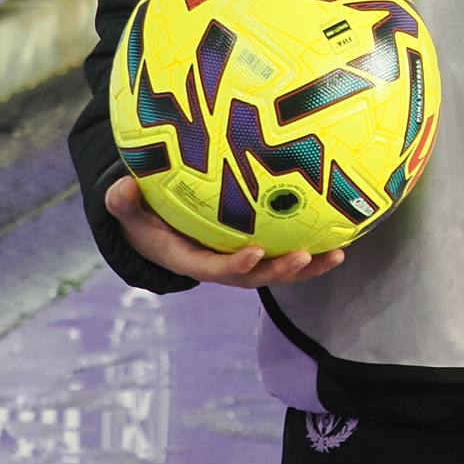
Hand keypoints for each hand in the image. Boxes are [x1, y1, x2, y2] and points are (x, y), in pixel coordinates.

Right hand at [103, 175, 346, 287]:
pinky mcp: (258, 248)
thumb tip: (121, 188)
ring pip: (276, 268)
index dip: (234, 265)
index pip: (213, 267)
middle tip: (304, 256)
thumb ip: (123, 203)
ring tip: (337, 254)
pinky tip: (342, 237)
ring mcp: (241, 258)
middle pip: (254, 275)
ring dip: (307, 266)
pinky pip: (286, 250)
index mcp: (190, 259)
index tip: (255, 252)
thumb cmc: (144, 215)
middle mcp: (220, 264)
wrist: (156, 227)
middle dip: (280, 270)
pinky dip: (312, 250)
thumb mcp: (128, 210)